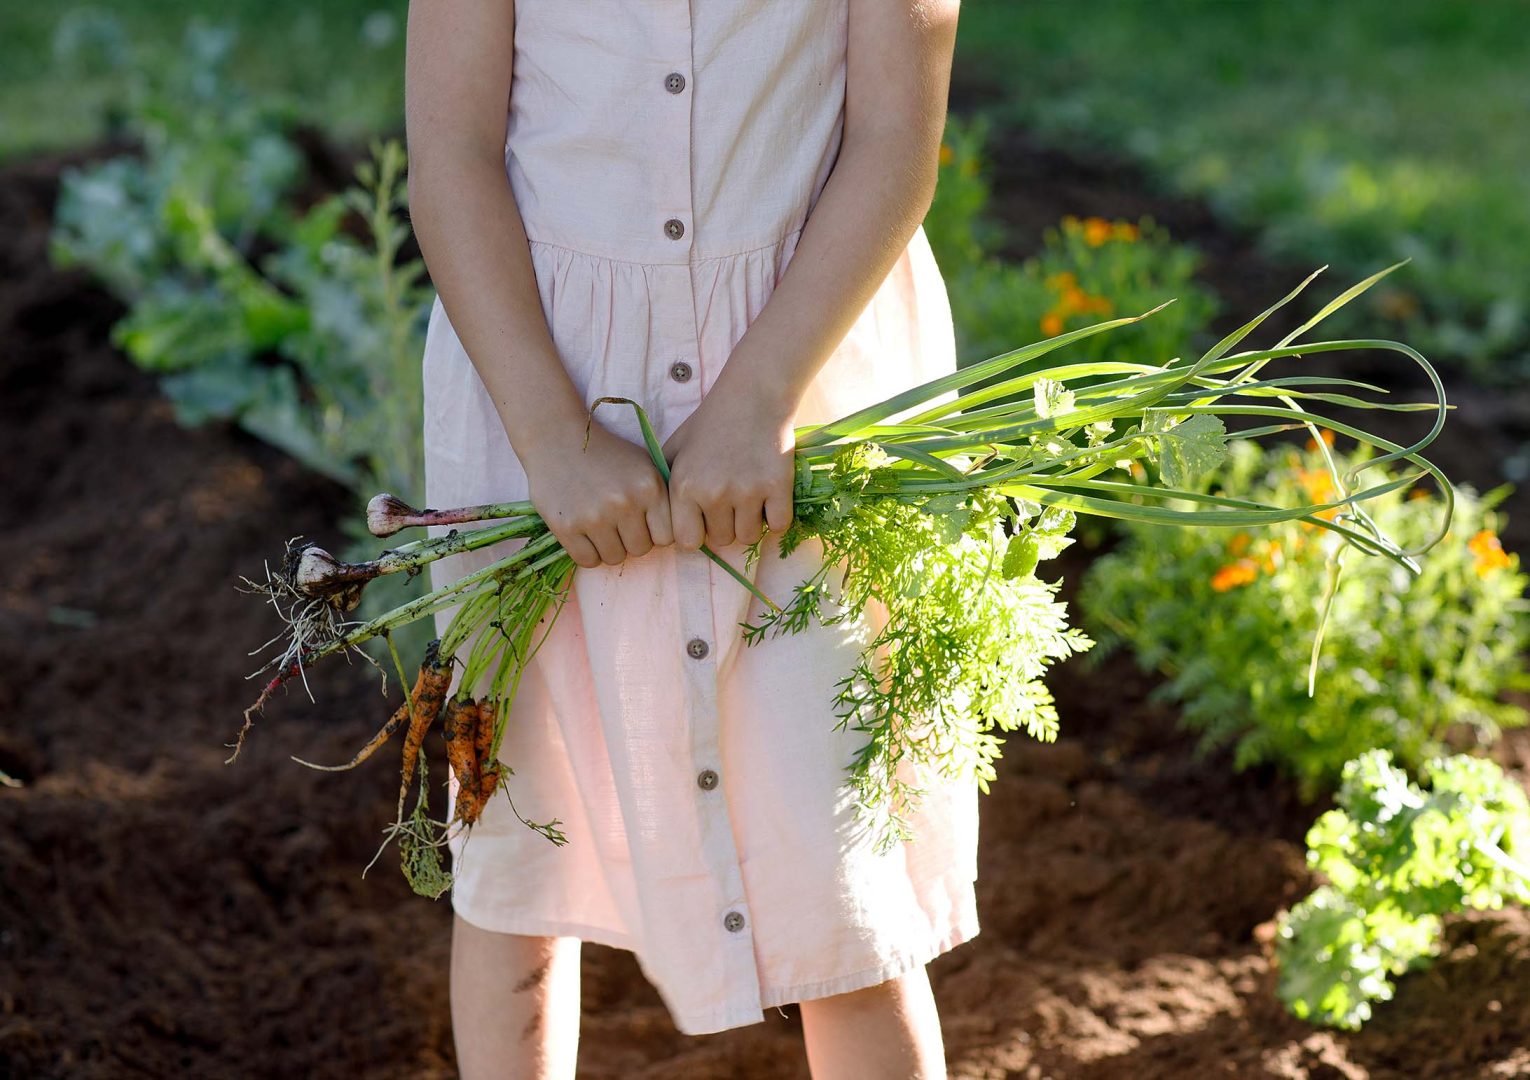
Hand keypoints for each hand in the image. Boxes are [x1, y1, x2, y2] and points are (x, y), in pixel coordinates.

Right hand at [519, 417, 674, 568]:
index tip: (641, 522)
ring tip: (598, 524)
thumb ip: (661, 497)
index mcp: (650, 486)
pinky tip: (583, 531)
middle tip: (615, 521)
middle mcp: (625, 502)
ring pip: (614, 558)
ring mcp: (595, 516)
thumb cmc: (605, 452)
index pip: (667, 536)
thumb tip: (677, 533)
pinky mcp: (567, 527)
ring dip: (608, 547)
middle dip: (630, 539)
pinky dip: (587, 552)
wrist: (556, 436)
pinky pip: (588, 561)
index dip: (654, 532)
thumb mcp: (642, 464)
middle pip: (641, 550)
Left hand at [662, 389, 794, 550]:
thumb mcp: (675, 448)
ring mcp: (747, 492)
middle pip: (721, 541)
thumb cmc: (710, 422)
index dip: (697, 533)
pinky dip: (776, 516)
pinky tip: (770, 498)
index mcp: (684, 487)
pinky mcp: (778, 487)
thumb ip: (664, 484)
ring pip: (749, 537)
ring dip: (751, 523)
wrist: (752, 395)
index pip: (687, 542)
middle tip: (731, 501)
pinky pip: (778, 525)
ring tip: (750, 499)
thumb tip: (659, 519)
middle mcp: (713, 494)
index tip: (704, 519)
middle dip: (726, 526)